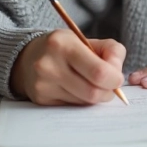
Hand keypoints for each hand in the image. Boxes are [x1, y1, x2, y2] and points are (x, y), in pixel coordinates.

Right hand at [10, 29, 125, 104]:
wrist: (28, 56)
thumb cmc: (65, 47)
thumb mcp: (88, 39)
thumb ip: (112, 51)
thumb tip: (118, 74)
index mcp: (64, 45)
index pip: (99, 72)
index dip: (115, 79)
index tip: (117, 78)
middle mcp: (49, 65)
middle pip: (93, 92)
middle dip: (108, 92)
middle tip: (109, 86)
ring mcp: (43, 84)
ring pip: (84, 102)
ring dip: (95, 96)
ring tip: (91, 84)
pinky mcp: (41, 99)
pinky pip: (72, 106)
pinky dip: (81, 100)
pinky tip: (76, 88)